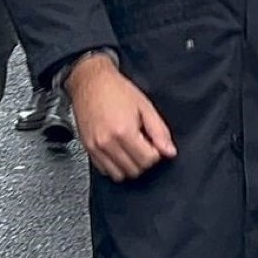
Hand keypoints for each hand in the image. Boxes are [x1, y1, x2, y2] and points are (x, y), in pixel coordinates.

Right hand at [66, 53, 174, 180]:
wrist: (90, 82)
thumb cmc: (116, 90)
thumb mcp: (145, 106)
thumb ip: (159, 131)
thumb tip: (169, 151)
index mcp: (124, 131)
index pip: (148, 160)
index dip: (156, 153)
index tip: (154, 143)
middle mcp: (107, 143)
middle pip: (134, 170)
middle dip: (144, 160)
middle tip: (144, 145)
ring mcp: (95, 148)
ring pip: (119, 175)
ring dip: (130, 166)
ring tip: (132, 148)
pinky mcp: (88, 149)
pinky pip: (104, 170)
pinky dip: (115, 166)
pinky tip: (120, 151)